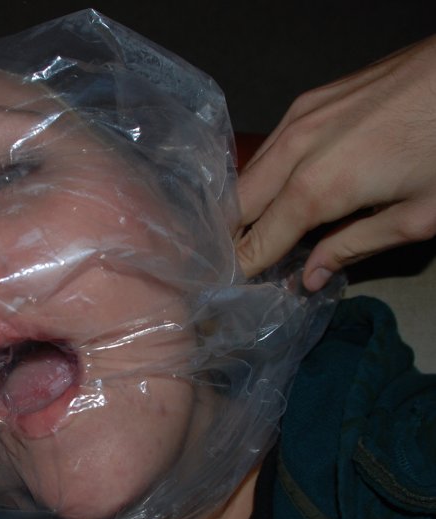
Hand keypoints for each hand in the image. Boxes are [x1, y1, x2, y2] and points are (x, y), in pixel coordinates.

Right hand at [235, 34, 435, 290]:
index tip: (229, 289)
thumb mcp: (420, 214)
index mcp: (320, 187)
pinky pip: (268, 147)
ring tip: (244, 236)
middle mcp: (296, 150)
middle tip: (229, 266)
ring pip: (248, 173)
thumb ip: (355, 245)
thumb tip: (309, 276)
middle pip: (239, 203)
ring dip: (241, 207)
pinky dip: (260, 176)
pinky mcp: (309, 101)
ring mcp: (299, 118)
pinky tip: (270, 191)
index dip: (241, 266)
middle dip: (230, 237)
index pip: (260, 238)